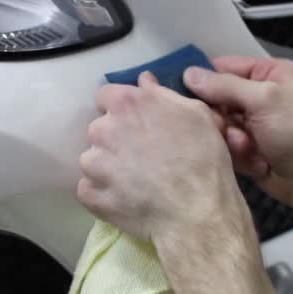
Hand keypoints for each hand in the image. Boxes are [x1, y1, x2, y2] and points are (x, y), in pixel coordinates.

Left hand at [77, 72, 251, 240]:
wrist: (196, 212)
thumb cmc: (203, 158)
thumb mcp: (197, 114)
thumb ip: (163, 94)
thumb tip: (143, 81)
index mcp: (126, 104)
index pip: (106, 96)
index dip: (121, 109)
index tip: (136, 123)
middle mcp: (102, 130)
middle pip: (100, 130)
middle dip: (115, 139)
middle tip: (142, 157)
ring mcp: (93, 164)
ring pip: (93, 160)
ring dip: (107, 167)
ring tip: (135, 183)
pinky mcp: (90, 195)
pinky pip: (89, 189)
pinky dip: (103, 194)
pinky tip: (125, 200)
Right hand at [184, 57, 292, 207]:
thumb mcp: (263, 100)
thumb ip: (224, 85)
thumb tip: (188, 73)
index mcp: (269, 73)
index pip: (224, 67)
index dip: (204, 79)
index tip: (183, 92)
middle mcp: (259, 94)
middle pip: (216, 97)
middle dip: (220, 116)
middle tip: (225, 127)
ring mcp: (252, 121)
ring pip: (218, 123)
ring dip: (230, 137)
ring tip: (247, 147)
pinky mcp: (247, 145)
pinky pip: (224, 143)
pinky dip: (236, 152)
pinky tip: (253, 160)